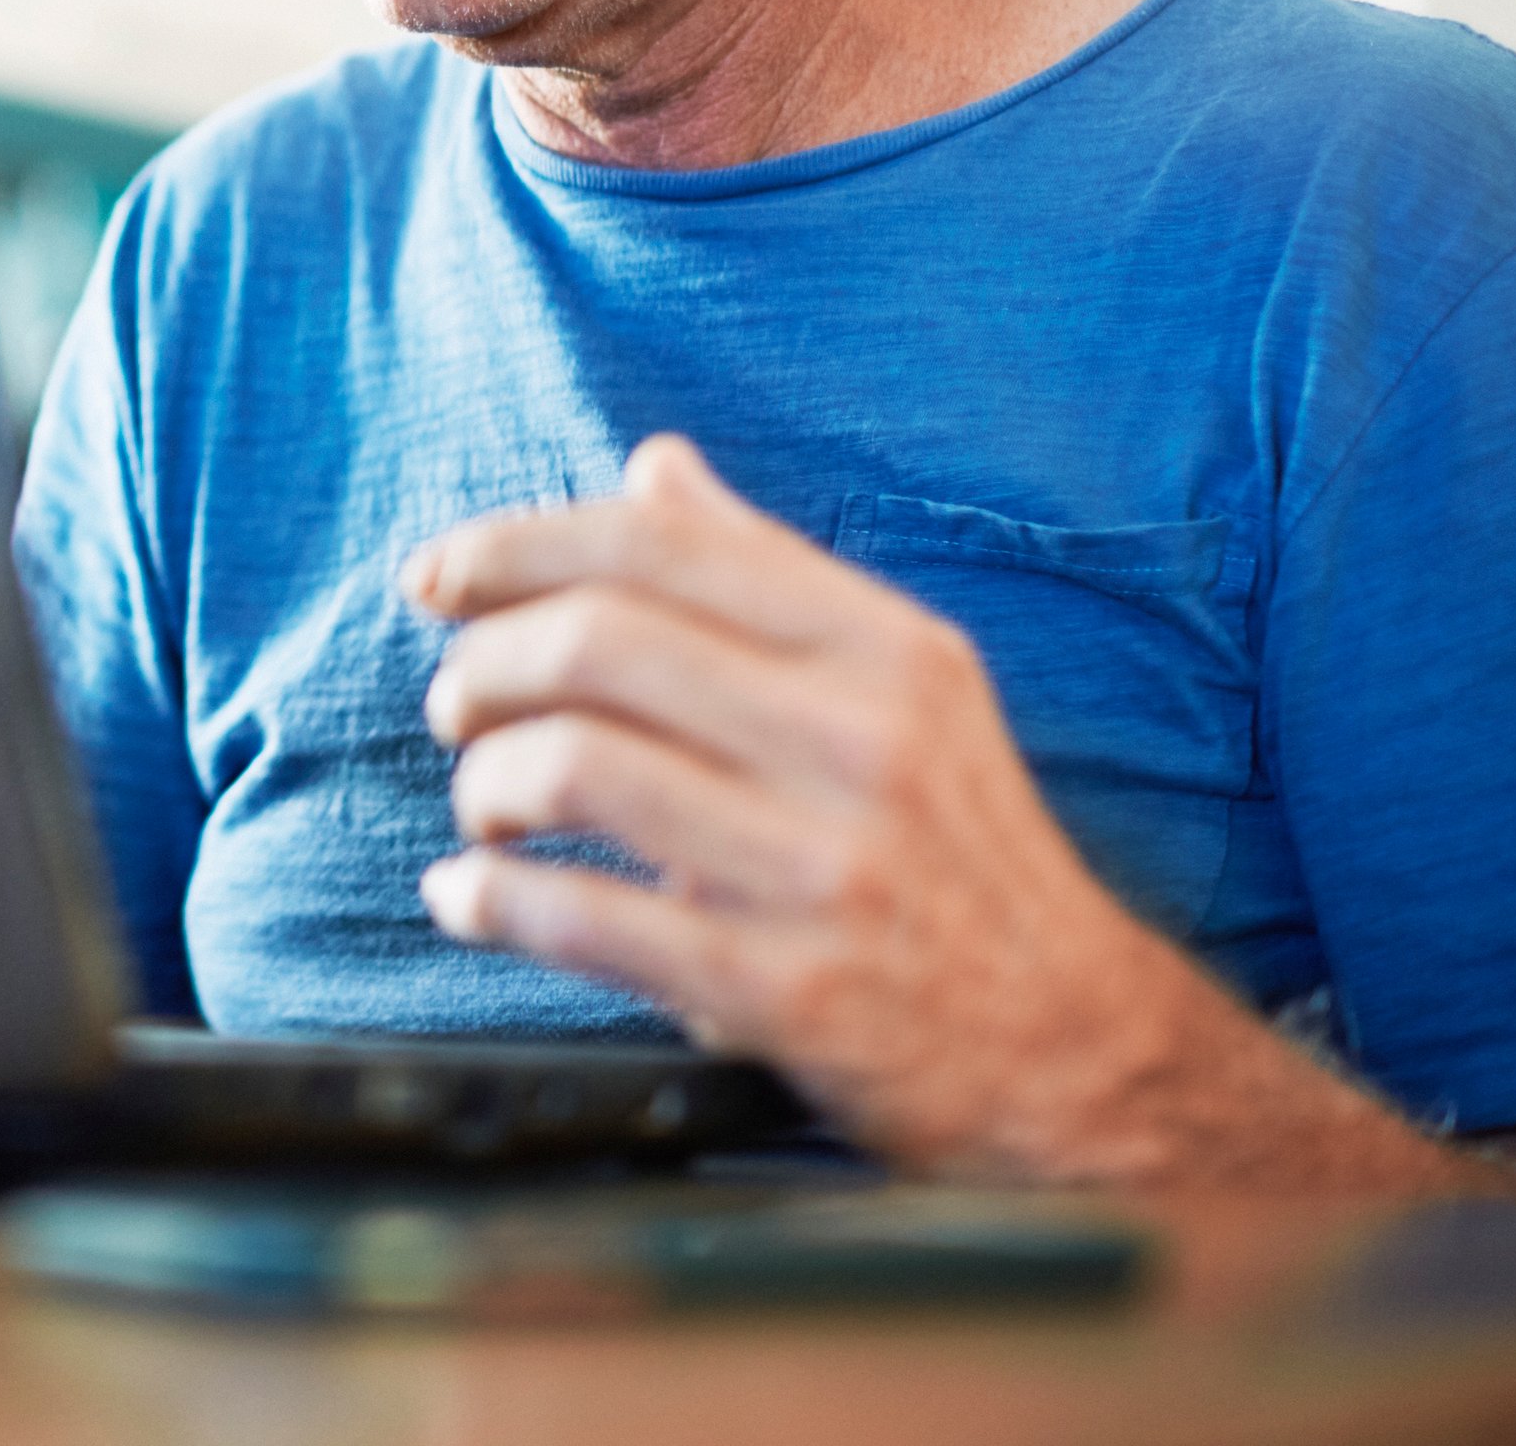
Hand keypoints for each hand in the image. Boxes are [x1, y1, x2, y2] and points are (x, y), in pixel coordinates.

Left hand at [403, 435, 1482, 1189]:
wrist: (1078, 1050)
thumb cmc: (960, 854)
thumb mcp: (903, 689)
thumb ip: (766, 575)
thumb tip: (653, 466)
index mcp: (883, 649)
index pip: (658, 545)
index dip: (515, 546)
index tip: (437, 577)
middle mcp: (861, 743)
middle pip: (596, 642)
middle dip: (481, 665)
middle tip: (455, 703)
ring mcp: (825, 869)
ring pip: (574, 768)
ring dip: (482, 781)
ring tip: (483, 804)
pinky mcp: (788, 992)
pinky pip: (586, 920)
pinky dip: (491, 900)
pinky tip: (467, 895)